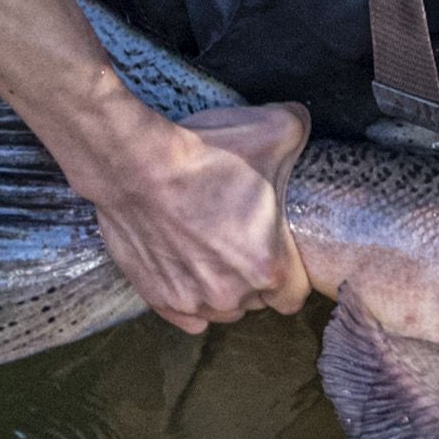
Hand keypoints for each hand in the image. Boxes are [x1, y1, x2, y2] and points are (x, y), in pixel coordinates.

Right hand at [82, 102, 312, 334]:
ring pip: (221, 310)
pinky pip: (186, 317)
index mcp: (268, 267)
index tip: (279, 252)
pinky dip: (190, 300)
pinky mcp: (157, 297)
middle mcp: (232, 295)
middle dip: (254, 279)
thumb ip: (300, 130)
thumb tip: (302, 121)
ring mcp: (192, 300)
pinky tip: (191, 275)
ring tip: (214, 255)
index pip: (294, 295)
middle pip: (256, 302)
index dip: (290, 273)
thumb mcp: (275, 131)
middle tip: (241, 242)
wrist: (136, 165)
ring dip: (222, 290)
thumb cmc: (206, 154)